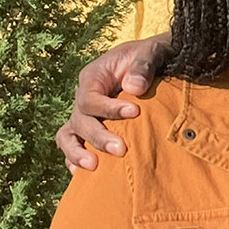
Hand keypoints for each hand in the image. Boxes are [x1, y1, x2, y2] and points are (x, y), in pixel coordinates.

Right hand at [57, 34, 172, 172]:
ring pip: (69, 135)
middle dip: (99, 136)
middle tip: (121, 149)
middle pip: (81, 120)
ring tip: (94, 167)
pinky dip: (75, 159)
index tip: (135, 112)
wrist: (159, 63)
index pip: (91, 97)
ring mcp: (85, 114)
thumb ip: (143, 66)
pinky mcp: (92, 127)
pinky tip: (83, 176)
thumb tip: (133, 88)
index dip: (109, 108)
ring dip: (79, 152)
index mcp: (94, 76)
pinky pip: (74, 145)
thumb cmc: (153, 56)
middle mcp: (84, 97)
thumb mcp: (151, 52)